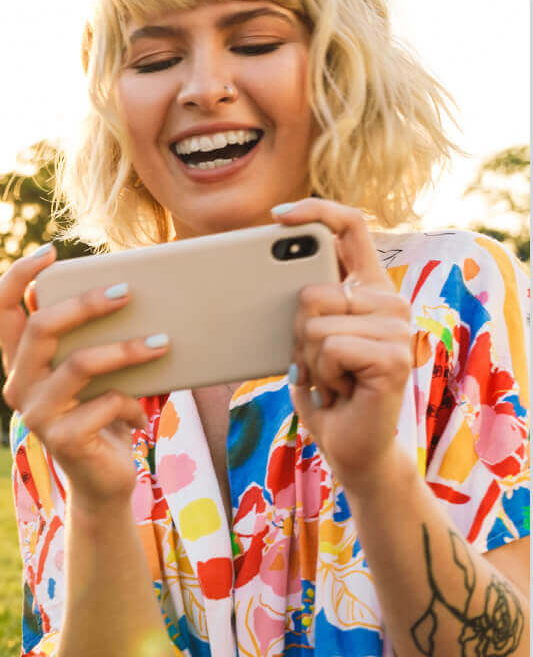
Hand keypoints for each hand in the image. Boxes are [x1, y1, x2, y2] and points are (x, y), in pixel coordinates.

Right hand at [0, 245, 166, 506]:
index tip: (52, 251)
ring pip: (79, 363)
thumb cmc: (103, 415)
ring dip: (126, 350)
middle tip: (127, 291)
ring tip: (163, 341)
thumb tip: (126, 287)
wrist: (104, 482)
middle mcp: (18, 384)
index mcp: (20, 360)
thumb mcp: (95, 371)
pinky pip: (104, 404)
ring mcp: (36, 413)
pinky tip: (143, 412)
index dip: (18, 274)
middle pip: (40, 326)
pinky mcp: (62, 439)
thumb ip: (90, 337)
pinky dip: (132, 402)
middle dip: (86, 303)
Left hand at [274, 198, 412, 480]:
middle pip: (311, 291)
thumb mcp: (304, 339)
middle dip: (296, 334)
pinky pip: (329, 348)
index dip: (316, 211)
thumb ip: (300, 305)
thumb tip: (258, 276)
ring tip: (332, 379)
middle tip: (318, 362)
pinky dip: (323, 375)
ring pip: (314, 323)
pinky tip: (344, 390)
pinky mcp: (394, 356)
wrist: (351, 445)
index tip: (278, 216)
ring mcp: (397, 327)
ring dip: (309, 360)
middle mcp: (389, 301)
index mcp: (368, 288)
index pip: (350, 227)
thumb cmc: (325, 390)